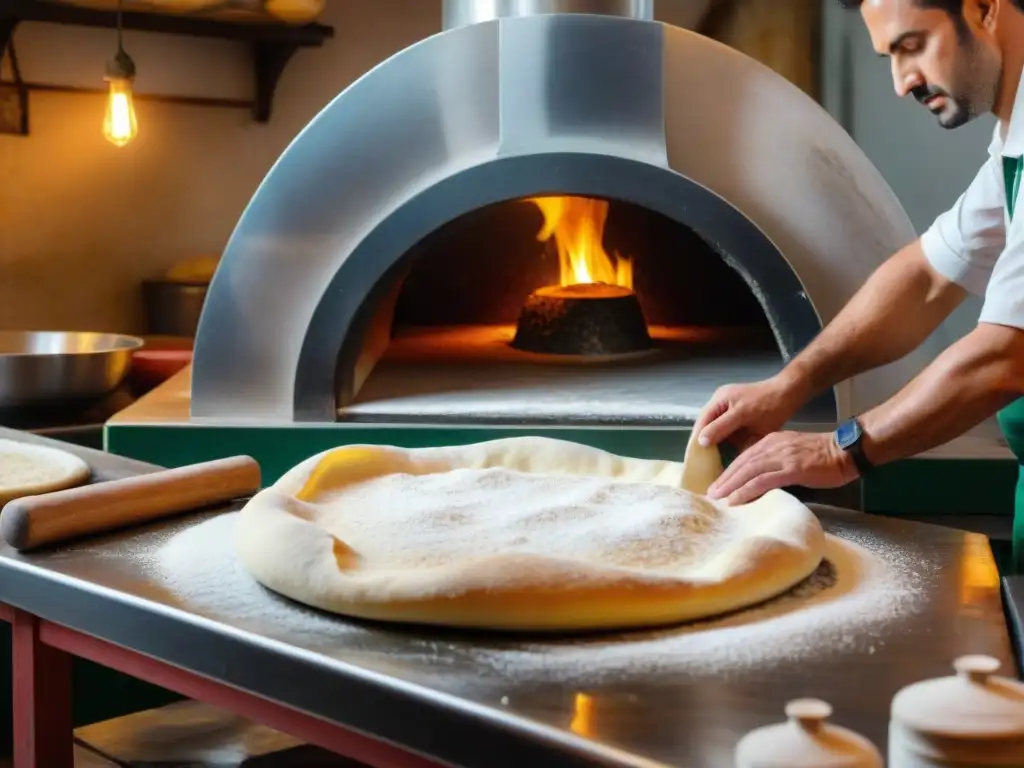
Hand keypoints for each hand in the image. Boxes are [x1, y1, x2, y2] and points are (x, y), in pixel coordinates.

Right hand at [694, 374, 809, 451]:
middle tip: (701, 465)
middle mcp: (719, 402)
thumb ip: (722, 429)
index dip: (696, 442)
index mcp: (719, 401)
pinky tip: (723, 452)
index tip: (695, 462)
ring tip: (709, 462)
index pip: (701, 425)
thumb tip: (701, 442)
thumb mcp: (744, 418)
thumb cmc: (771, 407)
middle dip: (703, 445)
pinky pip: (723, 427)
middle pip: (705, 427)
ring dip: (712, 443)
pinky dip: (722, 439)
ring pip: (713, 428)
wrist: (789, 394)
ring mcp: (726, 406)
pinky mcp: (734, 412)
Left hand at [705, 431, 858, 504]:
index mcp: (771, 441)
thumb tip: (760, 477)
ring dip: (731, 486)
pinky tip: (736, 499)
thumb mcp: (791, 452)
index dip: (729, 471)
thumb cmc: (821, 455)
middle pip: (741, 464)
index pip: (743, 457)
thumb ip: (775, 460)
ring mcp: (781, 457)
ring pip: (748, 471)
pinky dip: (747, 490)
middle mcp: (772, 446)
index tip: (718, 484)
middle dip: (724, 479)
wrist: (845, 451)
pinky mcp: (791, 469)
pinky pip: (763, 481)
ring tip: (717, 498)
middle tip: (710, 494)